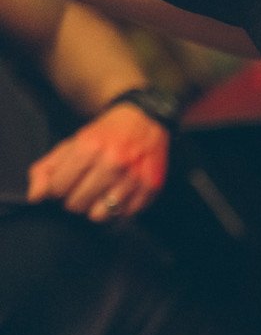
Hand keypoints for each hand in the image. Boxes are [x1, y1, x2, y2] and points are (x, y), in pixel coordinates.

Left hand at [27, 102, 169, 221]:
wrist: (145, 120)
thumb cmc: (105, 135)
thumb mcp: (71, 144)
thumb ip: (46, 169)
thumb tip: (35, 197)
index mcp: (89, 147)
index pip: (58, 188)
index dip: (57, 189)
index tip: (66, 183)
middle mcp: (113, 162)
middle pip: (77, 203)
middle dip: (75, 200)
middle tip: (83, 189)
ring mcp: (134, 176)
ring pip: (101, 213)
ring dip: (96, 208)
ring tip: (100, 196)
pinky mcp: (151, 186)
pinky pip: (125, 214)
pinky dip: (119, 210)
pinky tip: (118, 196)